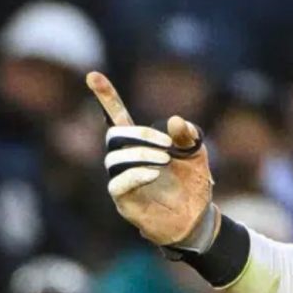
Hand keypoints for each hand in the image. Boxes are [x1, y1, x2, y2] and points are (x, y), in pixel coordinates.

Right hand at [87, 71, 213, 246]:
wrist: (199, 217)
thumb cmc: (193, 184)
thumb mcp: (197, 153)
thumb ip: (189, 135)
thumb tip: (174, 121)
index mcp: (141, 145)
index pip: (117, 117)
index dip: (106, 97)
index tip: (94, 75)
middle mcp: (126, 161)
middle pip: (114, 136)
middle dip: (138, 134)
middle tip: (167, 144)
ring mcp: (122, 181)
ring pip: (114, 159)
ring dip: (142, 154)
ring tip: (165, 160)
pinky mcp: (125, 202)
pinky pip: (118, 183)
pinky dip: (136, 174)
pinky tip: (155, 173)